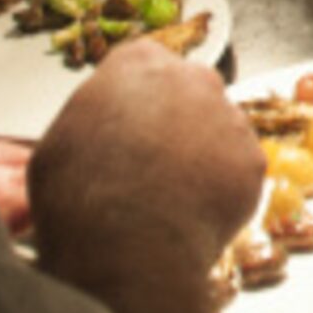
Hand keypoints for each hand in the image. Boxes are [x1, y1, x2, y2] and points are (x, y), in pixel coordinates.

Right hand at [29, 41, 263, 272]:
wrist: (127, 249)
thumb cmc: (79, 199)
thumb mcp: (58, 143)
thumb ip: (91, 117)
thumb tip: (100, 129)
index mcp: (138, 64)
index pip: (144, 66)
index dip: (134, 101)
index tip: (127, 126)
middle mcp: (192, 78)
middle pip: (188, 93)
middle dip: (173, 122)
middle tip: (150, 165)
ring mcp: (229, 116)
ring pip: (217, 130)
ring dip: (200, 155)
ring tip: (169, 197)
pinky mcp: (253, 158)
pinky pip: (237, 169)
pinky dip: (221, 188)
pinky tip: (193, 212)